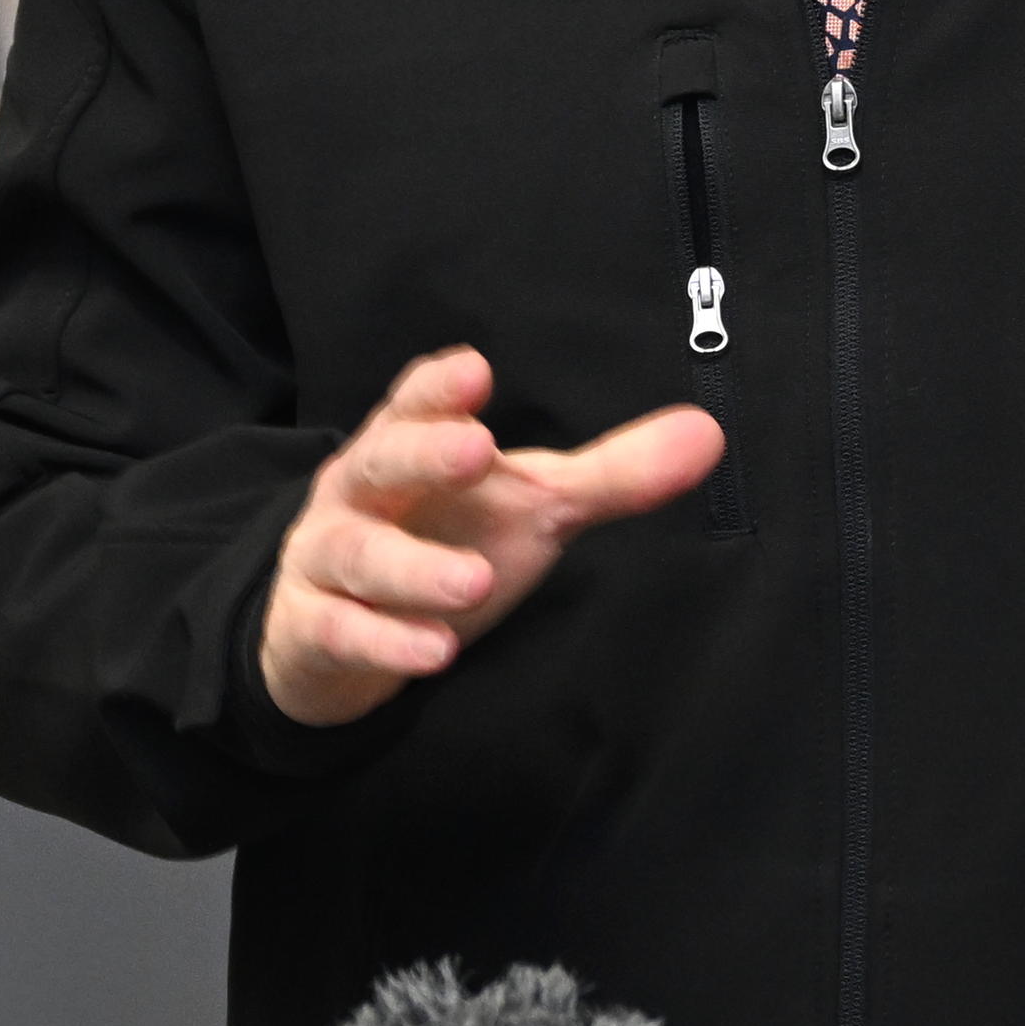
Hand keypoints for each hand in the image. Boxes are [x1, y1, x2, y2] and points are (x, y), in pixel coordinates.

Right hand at [257, 348, 722, 725]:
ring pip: (359, 554)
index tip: (475, 372)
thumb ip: (612, 474)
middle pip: (379, 461)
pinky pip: (341, 630)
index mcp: (408, 447)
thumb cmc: (442, 541)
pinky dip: (384, 642)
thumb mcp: (529, 507)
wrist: (330, 629)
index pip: (414, 403)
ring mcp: (328, 559)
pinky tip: (432, 654)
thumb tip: (710, 433)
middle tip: (477, 450)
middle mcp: (360, 492)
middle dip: (422, 452)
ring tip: (474, 583)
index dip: (439, 387)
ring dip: (413, 569)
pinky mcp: (314, 627)